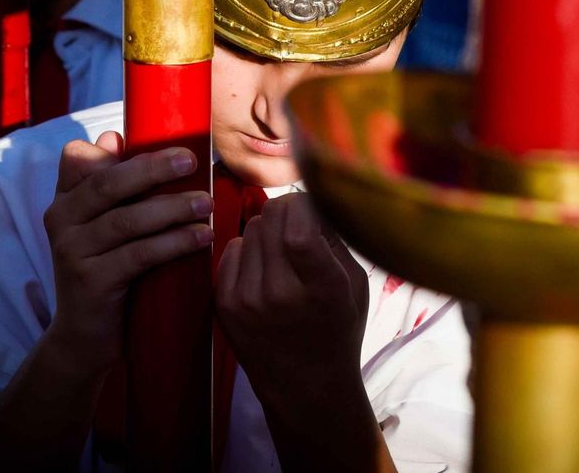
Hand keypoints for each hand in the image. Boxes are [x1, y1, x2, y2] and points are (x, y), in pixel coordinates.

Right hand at [40, 134, 211, 377]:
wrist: (84, 340)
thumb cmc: (106, 272)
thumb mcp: (104, 229)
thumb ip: (110, 188)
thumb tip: (113, 137)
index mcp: (64, 202)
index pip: (77, 159)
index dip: (110, 147)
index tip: (150, 140)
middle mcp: (61, 221)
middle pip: (108, 184)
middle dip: (153, 168)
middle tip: (193, 161)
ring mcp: (72, 253)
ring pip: (127, 220)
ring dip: (172, 208)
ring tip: (208, 203)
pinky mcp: (90, 283)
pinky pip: (138, 255)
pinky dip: (174, 243)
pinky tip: (201, 237)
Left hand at [215, 195, 368, 411]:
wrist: (305, 387)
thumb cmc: (338, 328)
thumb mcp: (354, 283)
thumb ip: (334, 237)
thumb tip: (312, 192)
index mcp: (322, 289)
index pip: (299, 225)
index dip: (306, 205)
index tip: (314, 210)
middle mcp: (280, 294)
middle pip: (272, 215)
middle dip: (290, 213)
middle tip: (301, 229)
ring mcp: (247, 300)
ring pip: (252, 228)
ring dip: (270, 232)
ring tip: (284, 256)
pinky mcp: (224, 305)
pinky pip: (232, 248)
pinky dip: (249, 250)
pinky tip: (264, 270)